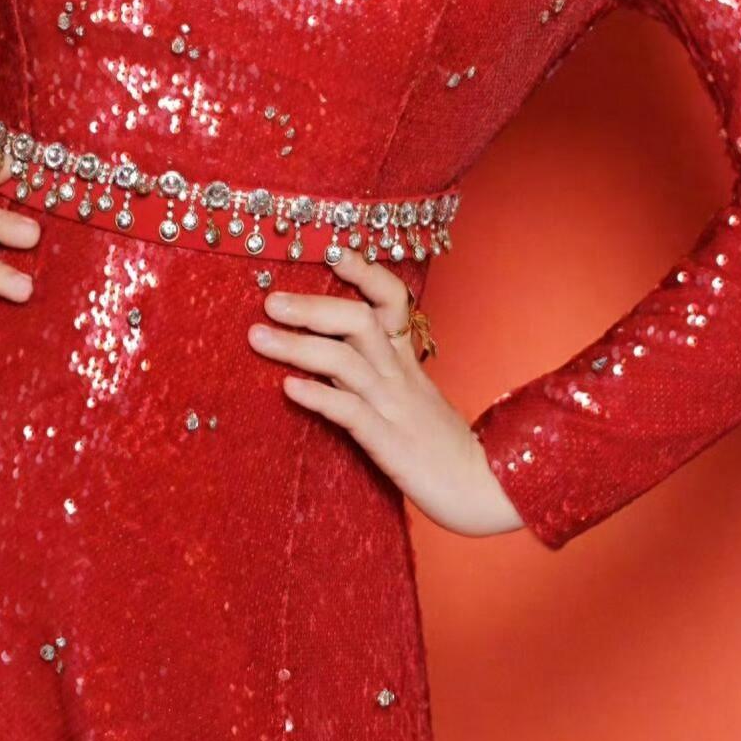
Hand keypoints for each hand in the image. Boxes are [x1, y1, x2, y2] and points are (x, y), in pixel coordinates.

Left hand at [247, 248, 526, 537]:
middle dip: (312, 306)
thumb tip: (327, 350)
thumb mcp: (413, 396)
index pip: (392, 300)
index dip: (364, 272)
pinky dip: (319, 396)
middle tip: (270, 301)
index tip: (332, 252)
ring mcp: (394, 406)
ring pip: (345, 361)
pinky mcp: (389, 443)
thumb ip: (378, 370)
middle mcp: (399, 374)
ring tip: (258, 338)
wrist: (482, 487)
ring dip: (298, 345)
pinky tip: (289, 388)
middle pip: (359, 321)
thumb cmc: (440, 444)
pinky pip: (351, 412)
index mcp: (407, 360)